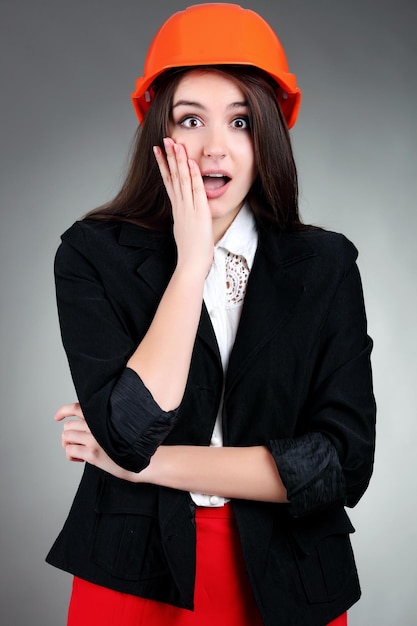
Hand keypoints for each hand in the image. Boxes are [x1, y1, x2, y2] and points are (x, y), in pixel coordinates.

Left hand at [54, 403, 133, 480]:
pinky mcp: (92, 453)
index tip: (57, 417)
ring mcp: (94, 439)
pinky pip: (69, 450)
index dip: (64, 411)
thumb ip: (97, 424)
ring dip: (69, 446)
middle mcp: (96, 425)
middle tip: (77, 444)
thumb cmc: (126, 445)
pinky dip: (71, 456)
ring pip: (66, 437)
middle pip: (68, 426)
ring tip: (79, 452)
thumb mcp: (113, 428)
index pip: (77, 408)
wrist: (141, 461)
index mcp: (101, 417)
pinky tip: (80, 459)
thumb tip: (74, 427)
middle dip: (69, 436)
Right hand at [154, 138, 213, 274]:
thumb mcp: (185, 231)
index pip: (169, 182)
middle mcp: (180, 206)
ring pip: (182, 180)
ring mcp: (188, 209)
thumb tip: (184, 215)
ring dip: (179, 161)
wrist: (191, 264)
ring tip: (175, 144)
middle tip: (165, 139)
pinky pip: (196, 191)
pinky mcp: (199, 213)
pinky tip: (191, 163)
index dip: (164, 165)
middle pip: (173, 177)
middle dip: (169, 157)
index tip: (159, 151)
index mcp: (177, 210)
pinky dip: (194, 176)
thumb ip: (184, 219)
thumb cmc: (191, 252)